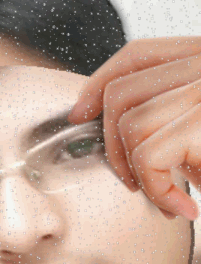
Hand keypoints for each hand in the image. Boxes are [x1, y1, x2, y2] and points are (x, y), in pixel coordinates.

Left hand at [68, 37, 200, 220]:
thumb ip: (177, 115)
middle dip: (111, 145)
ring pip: (131, 127)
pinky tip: (184, 207)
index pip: (136, 55)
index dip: (97, 83)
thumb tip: (125, 131)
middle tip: (134, 180)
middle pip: (121, 92)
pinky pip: (151, 154)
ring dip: (139, 175)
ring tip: (168, 197)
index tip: (79, 113)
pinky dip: (158, 190)